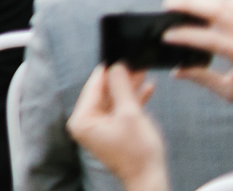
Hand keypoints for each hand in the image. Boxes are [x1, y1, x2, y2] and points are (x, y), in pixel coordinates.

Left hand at [66, 63, 165, 190]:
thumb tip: (116, 66)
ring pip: (114, 100)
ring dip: (129, 87)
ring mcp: (98, 127)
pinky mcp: (112, 131)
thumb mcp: (130, 114)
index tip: (118, 54)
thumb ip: (121, 87)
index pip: (94, 87)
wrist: (150, 179)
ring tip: (142, 71)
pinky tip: (146, 88)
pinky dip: (132, 100)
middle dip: (121, 78)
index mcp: (82, 119)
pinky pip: (119, 110)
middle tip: (133, 62)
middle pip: (104, 92)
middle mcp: (86, 123)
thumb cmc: (139, 153)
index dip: (108, 70)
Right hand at [163, 0, 232, 107]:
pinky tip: (206, 3)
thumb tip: (176, 72)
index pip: (211, 39)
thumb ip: (202, 78)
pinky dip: (219, 0)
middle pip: (220, 11)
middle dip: (191, 4)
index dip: (185, 36)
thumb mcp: (232, 92)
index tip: (166, 36)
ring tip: (183, 1)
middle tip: (168, 4)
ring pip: (230, 2)